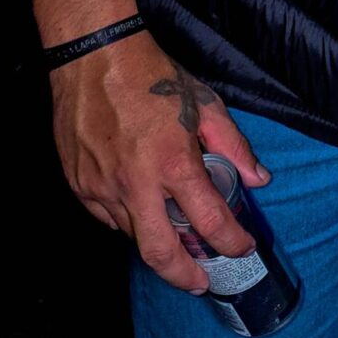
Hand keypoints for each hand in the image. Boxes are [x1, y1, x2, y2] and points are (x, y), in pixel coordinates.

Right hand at [51, 29, 269, 292]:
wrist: (93, 56)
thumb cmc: (151, 76)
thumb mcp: (204, 104)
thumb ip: (234, 146)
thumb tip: (258, 179)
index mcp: (173, 164)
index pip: (210, 222)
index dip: (232, 242)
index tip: (242, 247)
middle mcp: (135, 184)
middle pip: (161, 254)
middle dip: (185, 276)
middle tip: (200, 280)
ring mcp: (102, 187)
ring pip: (132, 237)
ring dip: (156, 243)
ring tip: (174, 239)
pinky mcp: (79, 184)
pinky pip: (106, 218)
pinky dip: (127, 221)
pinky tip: (141, 210)